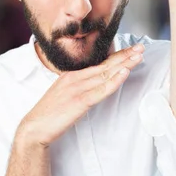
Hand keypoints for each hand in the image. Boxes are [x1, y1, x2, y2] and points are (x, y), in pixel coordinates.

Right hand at [16, 44, 144, 147]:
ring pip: (106, 74)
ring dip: (124, 64)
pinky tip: (125, 72)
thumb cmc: (51, 113)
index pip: (100, 63)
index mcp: (72, 75)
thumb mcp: (66, 94)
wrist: (33, 128)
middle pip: (106, 65)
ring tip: (139, 56)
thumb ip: (81, 88)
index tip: (132, 50)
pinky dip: (114, 80)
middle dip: (125, 55)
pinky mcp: (79, 101)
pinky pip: (101, 90)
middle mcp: (76, 78)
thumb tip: (96, 85)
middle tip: (141, 47)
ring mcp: (78, 88)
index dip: (117, 56)